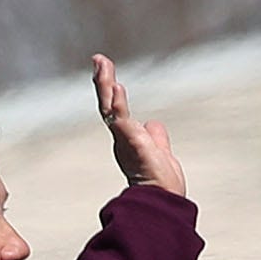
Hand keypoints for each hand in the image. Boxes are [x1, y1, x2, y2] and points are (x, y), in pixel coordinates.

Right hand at [93, 54, 187, 201]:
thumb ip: (156, 136)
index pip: (116, 109)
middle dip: (103, 81)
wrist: (161, 200)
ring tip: (102, 64)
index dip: (111, 92)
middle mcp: (121, 137)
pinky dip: (118, 101)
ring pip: (110, 107)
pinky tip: (117, 85)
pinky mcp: (130, 142)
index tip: (109, 73)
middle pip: (108, 104)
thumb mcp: (159, 151)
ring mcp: (124, 139)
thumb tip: (153, 122)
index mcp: (127, 138)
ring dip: (106, 84)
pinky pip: (121, 118)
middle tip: (99, 59)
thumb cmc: (160, 182)